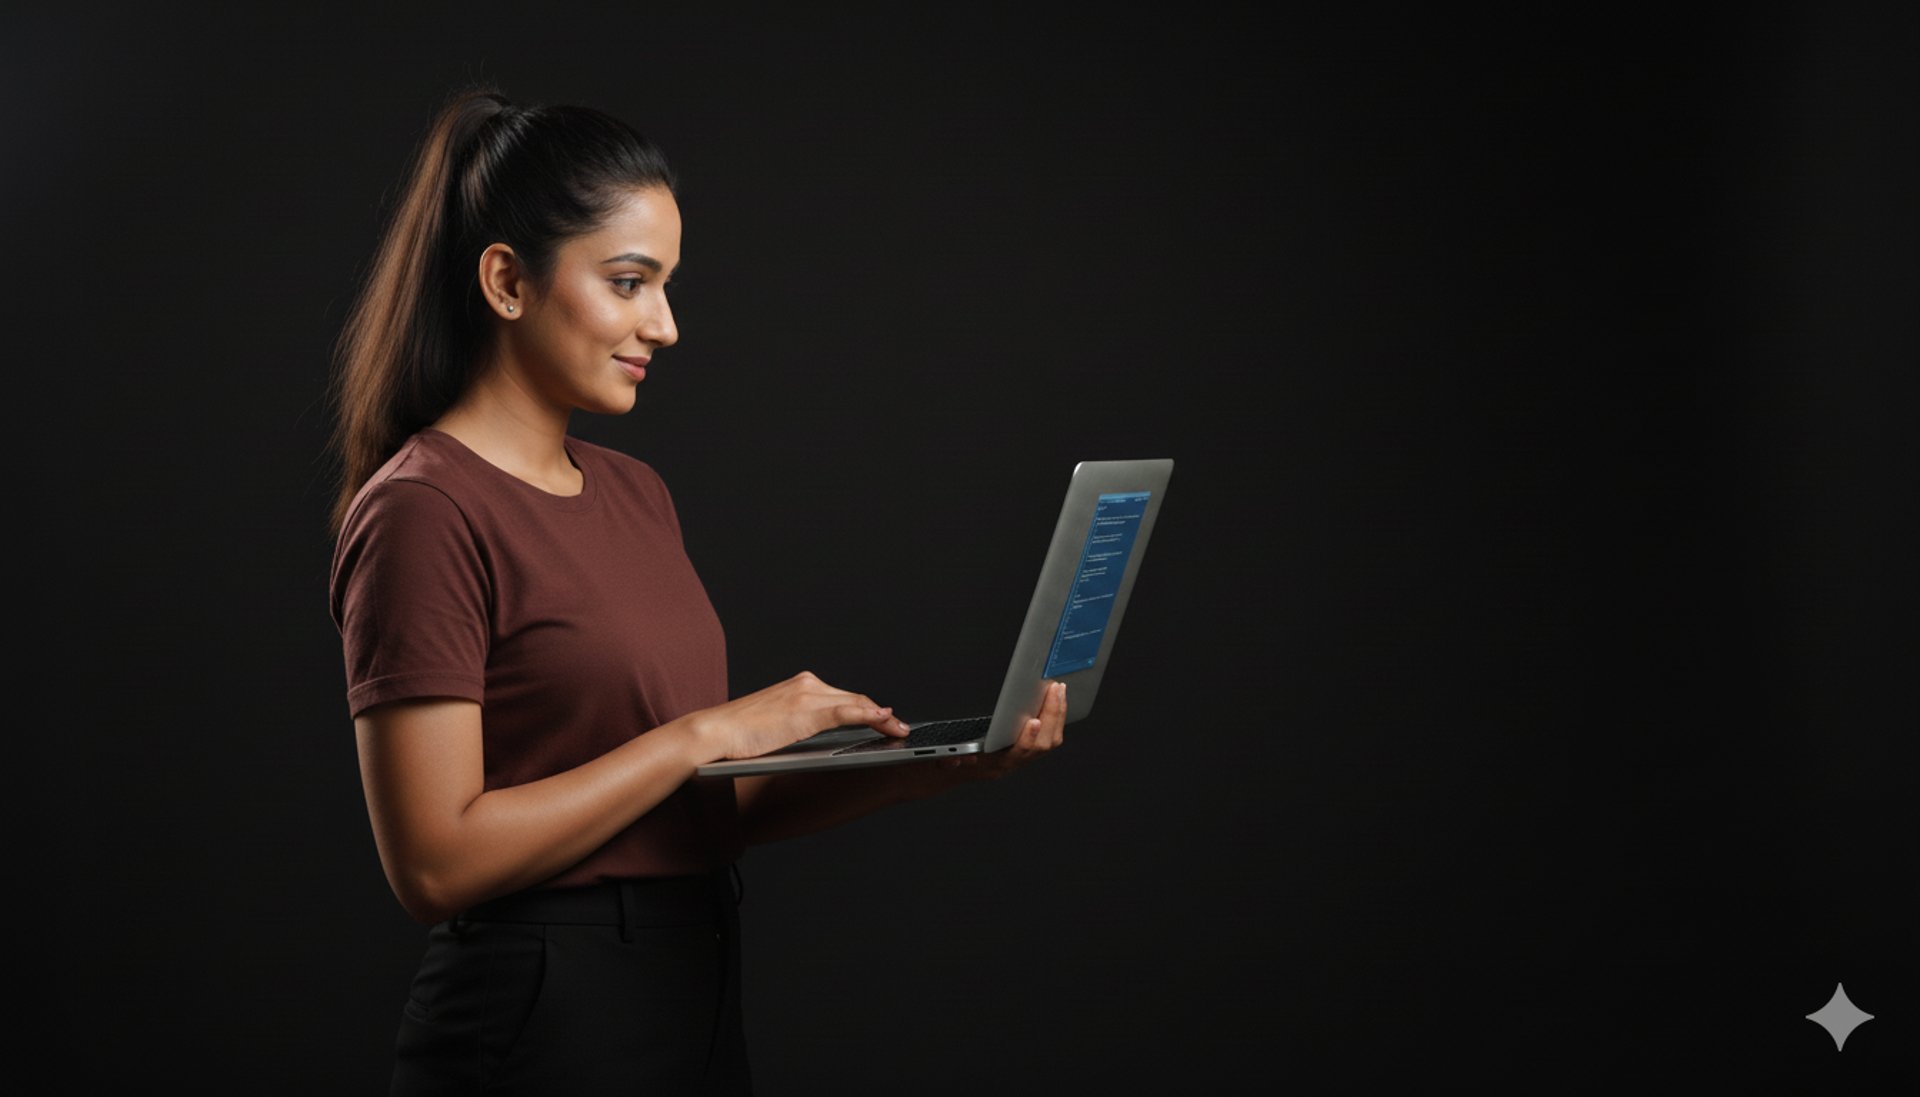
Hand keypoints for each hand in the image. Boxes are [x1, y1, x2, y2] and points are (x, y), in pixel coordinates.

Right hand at [694, 670, 909, 760]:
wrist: (713, 733)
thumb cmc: (738, 735)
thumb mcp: (775, 725)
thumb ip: (799, 723)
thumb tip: (818, 734)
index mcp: (798, 685)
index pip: (842, 697)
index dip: (867, 709)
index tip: (884, 719)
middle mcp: (805, 684)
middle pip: (855, 699)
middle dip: (880, 714)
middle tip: (900, 728)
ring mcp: (807, 695)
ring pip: (856, 703)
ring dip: (883, 717)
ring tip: (900, 731)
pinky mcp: (806, 711)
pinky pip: (847, 712)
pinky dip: (870, 716)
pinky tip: (884, 722)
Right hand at [935, 680, 1066, 782]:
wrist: (958, 770)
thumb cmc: (953, 761)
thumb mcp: (943, 762)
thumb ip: (947, 763)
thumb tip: (953, 761)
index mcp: (994, 765)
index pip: (1016, 755)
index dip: (1026, 739)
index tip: (1034, 721)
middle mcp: (1013, 763)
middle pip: (1041, 745)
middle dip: (1051, 716)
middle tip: (1055, 690)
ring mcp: (1024, 758)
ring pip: (1049, 742)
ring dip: (1058, 715)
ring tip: (1059, 690)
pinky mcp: (1030, 750)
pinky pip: (1050, 737)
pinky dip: (1056, 718)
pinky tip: (1057, 699)